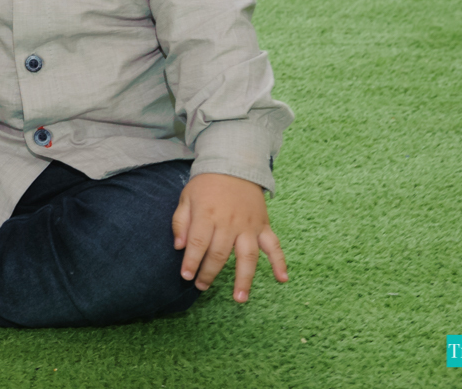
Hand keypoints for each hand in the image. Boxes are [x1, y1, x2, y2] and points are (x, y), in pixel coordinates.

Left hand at [171, 173, 288, 302]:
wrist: (234, 164)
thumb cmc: (207, 184)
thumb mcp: (187, 197)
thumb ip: (181, 222)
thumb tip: (179, 246)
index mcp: (208, 215)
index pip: (199, 243)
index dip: (191, 262)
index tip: (186, 276)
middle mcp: (229, 222)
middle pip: (220, 254)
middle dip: (209, 273)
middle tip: (201, 286)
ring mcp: (248, 225)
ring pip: (247, 256)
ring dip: (244, 278)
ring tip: (239, 298)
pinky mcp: (263, 225)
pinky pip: (274, 245)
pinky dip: (279, 262)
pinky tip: (282, 279)